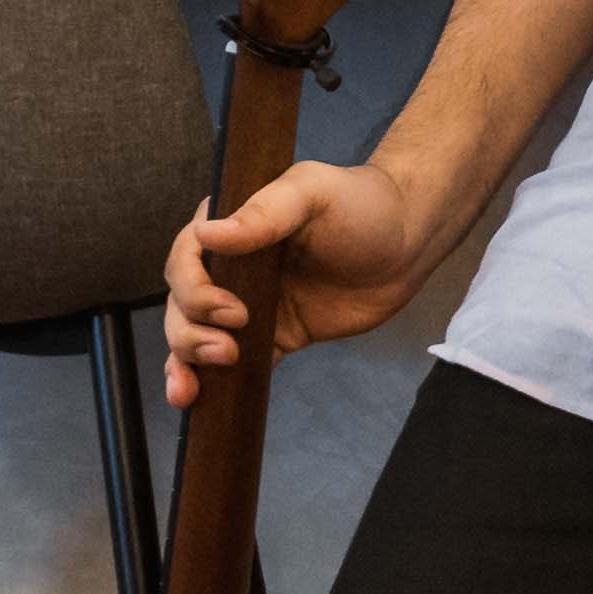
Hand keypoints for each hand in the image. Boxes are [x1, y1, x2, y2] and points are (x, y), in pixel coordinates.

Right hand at [159, 159, 445, 405]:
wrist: (409, 243)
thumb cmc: (361, 204)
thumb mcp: (312, 193)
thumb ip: (264, 213)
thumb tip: (207, 233)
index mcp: (233, 224)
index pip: (188, 257)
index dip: (194, 288)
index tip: (229, 309)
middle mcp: (232, 265)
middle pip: (183, 302)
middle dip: (190, 331)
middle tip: (226, 349)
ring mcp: (249, 304)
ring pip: (196, 335)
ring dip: (186, 361)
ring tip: (193, 389)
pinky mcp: (274, 336)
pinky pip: (233, 363)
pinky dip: (211, 382)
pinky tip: (198, 401)